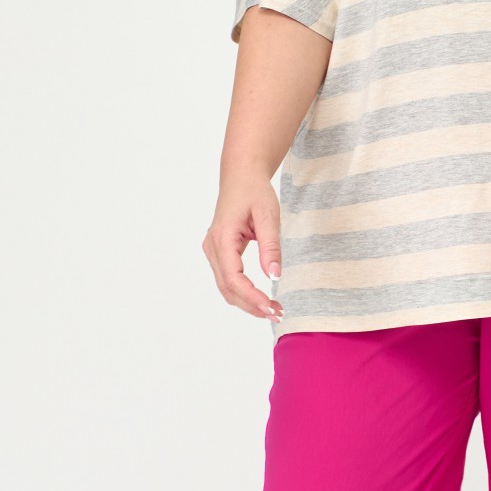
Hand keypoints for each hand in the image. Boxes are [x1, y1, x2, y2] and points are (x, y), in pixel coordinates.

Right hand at [202, 167, 284, 320]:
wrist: (241, 176)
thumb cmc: (255, 192)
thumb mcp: (268, 216)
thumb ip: (271, 247)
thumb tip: (274, 276)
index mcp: (222, 238)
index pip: (233, 277)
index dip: (251, 296)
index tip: (271, 307)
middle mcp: (212, 247)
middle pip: (227, 288)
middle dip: (251, 305)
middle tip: (278, 313)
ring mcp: (213, 251)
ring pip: (226, 287)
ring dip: (247, 302)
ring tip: (272, 309)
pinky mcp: (219, 252)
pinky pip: (227, 279)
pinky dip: (243, 293)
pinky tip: (261, 298)